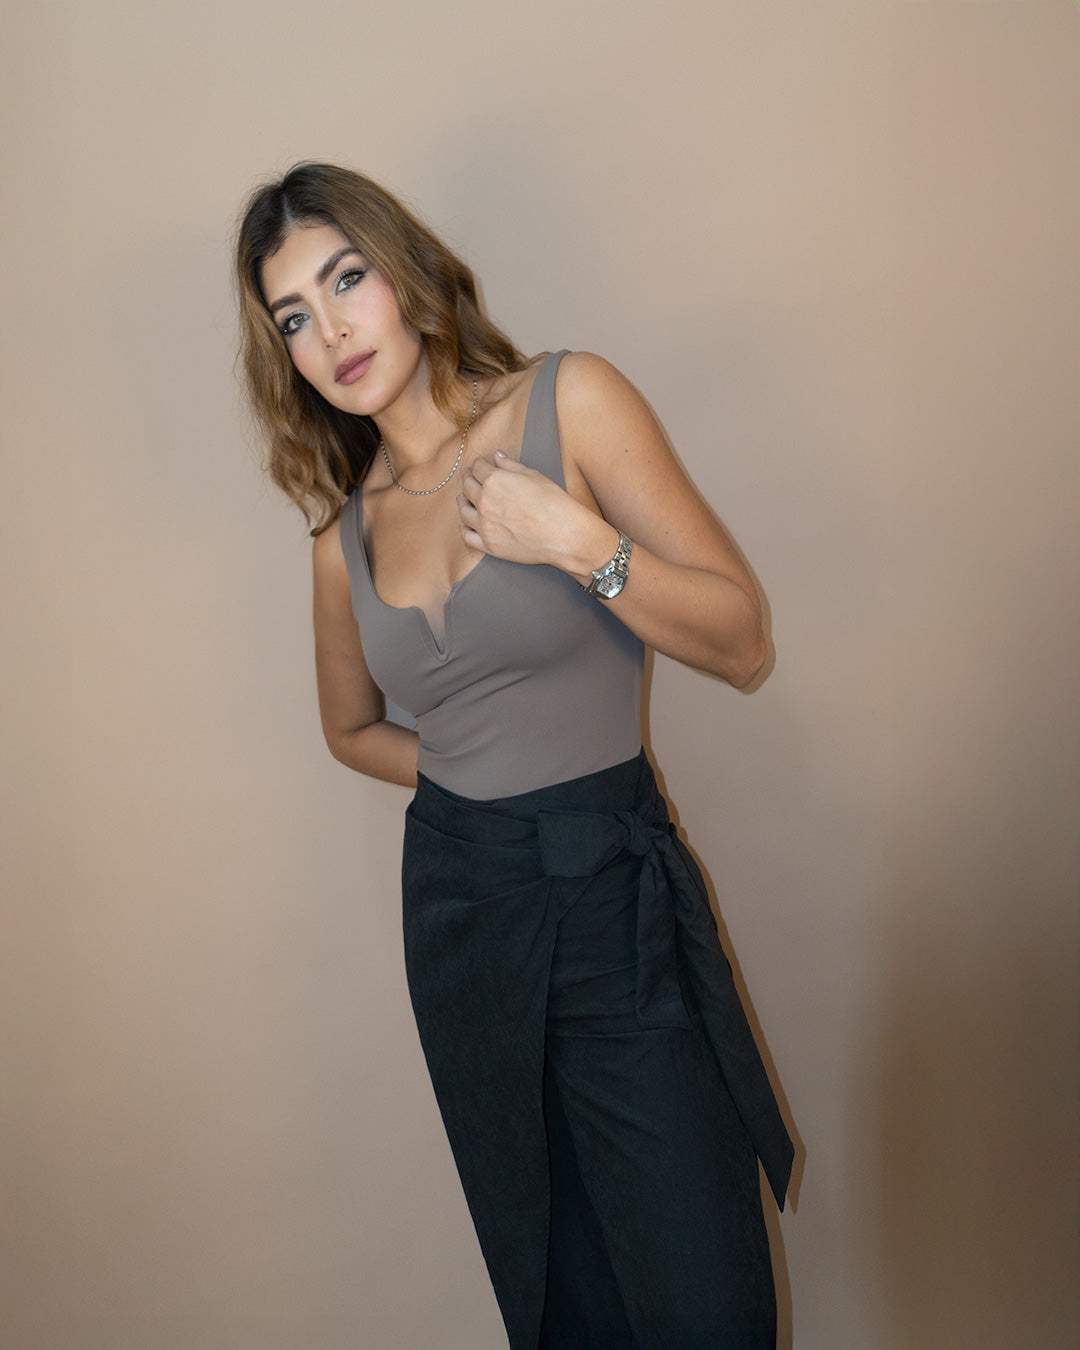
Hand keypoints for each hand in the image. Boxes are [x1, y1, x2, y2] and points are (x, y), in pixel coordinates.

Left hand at [457, 451, 611, 573]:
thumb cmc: (554, 504)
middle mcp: (484, 502)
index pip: (477, 468)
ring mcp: (484, 526)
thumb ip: (511, 465)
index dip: (478, 464)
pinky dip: (465, 527)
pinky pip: (467, 536)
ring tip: (464, 499)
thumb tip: (497, 456)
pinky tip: (467, 523)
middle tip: (469, 478)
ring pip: (463, 510)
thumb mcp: (534, 476)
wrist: (564, 535)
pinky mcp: (489, 545)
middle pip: (467, 486)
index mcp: (494, 481)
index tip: (479, 465)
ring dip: (463, 501)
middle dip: (468, 479)